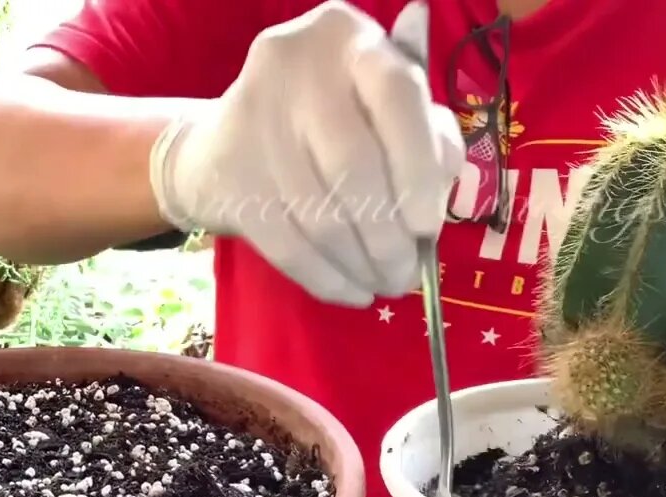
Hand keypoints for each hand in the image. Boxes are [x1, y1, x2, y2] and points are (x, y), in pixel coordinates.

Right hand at [148, 0, 464, 306]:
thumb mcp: (384, 111)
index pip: (396, 95)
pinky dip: (325, 278)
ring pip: (321, 216)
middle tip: (406, 275)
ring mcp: (252, 118)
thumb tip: (444, 181)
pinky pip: (286, 244)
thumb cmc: (328, 124)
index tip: (428, 225)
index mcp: (345, 36)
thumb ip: (427, 132)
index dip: (419, 167)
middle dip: (389, 238)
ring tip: (383, 284)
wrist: (221, 144)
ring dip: (360, 265)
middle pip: (354, 167)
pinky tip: (349, 291)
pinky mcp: (226, 174)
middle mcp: (293, 63)